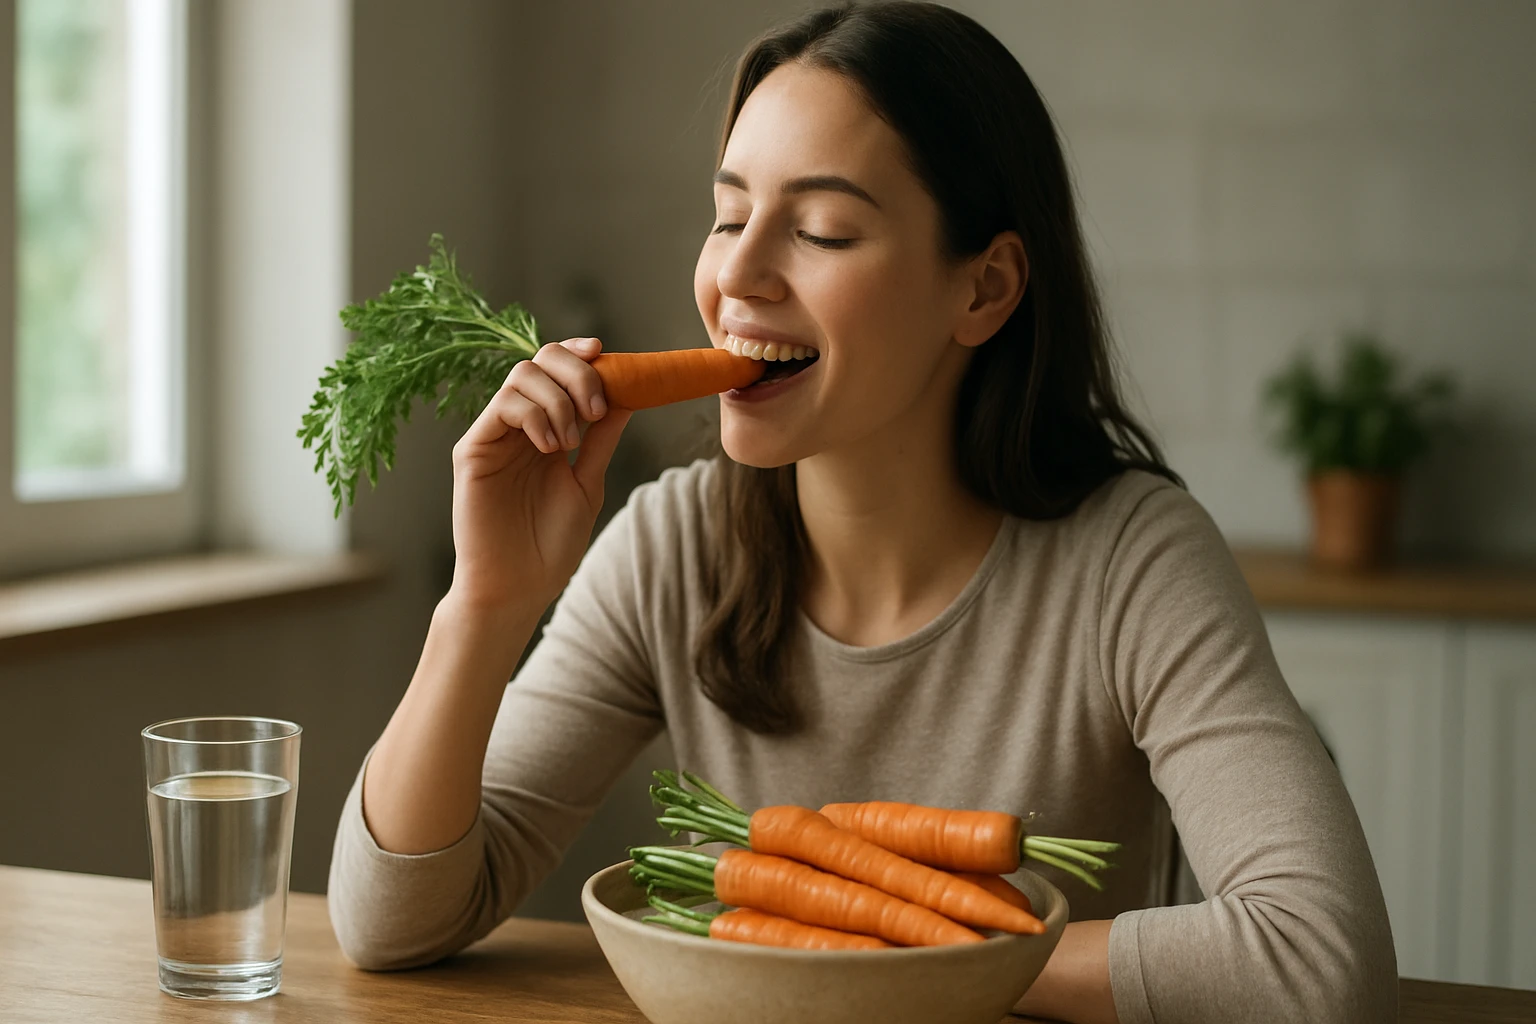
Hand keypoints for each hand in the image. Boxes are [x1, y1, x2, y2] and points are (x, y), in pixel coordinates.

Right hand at [446, 337, 630, 613]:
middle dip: (577, 373)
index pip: (558, 371)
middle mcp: (518, 425)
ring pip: (521, 376)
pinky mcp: (473, 450)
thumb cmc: (550, 545)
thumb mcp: (587, 483)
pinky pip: (503, 406)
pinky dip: (535, 415)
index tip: (607, 355)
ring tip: (570, 444)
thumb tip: (629, 394)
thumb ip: (602, 440)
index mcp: (547, 429)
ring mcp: (494, 435)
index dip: (581, 355)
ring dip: (558, 400)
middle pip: (540, 361)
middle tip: (596, 409)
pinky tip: (549, 448)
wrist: (518, 588)